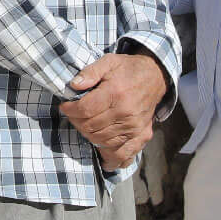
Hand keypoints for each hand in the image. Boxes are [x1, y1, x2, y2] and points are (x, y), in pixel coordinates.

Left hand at [60, 52, 168, 168]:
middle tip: (74, 115)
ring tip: (85, 125)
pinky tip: (101, 153)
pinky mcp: (141, 136)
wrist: (155, 77)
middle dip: (76, 122)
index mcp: (116, 93)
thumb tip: (74, 85)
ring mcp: (134, 127)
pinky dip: (109, 158)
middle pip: (91, 127)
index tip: (65, 106)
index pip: (85, 109)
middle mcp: (125, 113)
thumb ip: (90, 72)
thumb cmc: (128, 69)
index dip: (70, 110)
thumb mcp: (108, 61)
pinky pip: (123, 155)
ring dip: (88, 136)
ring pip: (102, 141)